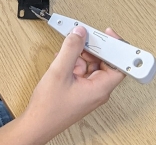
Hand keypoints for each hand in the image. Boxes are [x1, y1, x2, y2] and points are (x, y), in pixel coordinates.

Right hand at [19, 26, 125, 142]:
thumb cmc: (50, 107)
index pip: (119, 66)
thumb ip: (71, 49)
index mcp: (100, 89)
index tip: (108, 35)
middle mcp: (97, 90)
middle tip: (81, 37)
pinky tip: (61, 59)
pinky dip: (72, 61)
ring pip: (90, 64)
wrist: (37, 122)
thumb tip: (80, 33)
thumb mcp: (60, 71)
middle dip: (92, 48)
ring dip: (79, 54)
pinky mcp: (79, 89)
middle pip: (103, 62)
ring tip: (66, 51)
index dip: (117, 49)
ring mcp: (88, 90)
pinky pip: (81, 70)